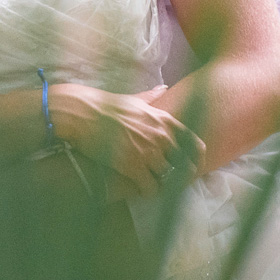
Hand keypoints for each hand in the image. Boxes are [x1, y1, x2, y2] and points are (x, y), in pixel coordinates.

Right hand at [47, 84, 202, 195]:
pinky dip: (148, 191)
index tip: (191, 166)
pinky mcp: (133, 166)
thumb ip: (152, 97)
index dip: (197, 159)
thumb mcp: (134, 98)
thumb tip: (164, 88)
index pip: (195, 144)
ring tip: (153, 185)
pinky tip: (141, 189)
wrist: (82, 113)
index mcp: (165, 120)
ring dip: (162, 184)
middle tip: (171, 182)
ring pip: (168, 179)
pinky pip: (151, 188)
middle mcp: (161, 136)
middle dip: (180, 177)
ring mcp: (148, 152)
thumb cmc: (106, 105)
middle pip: (186, 166)